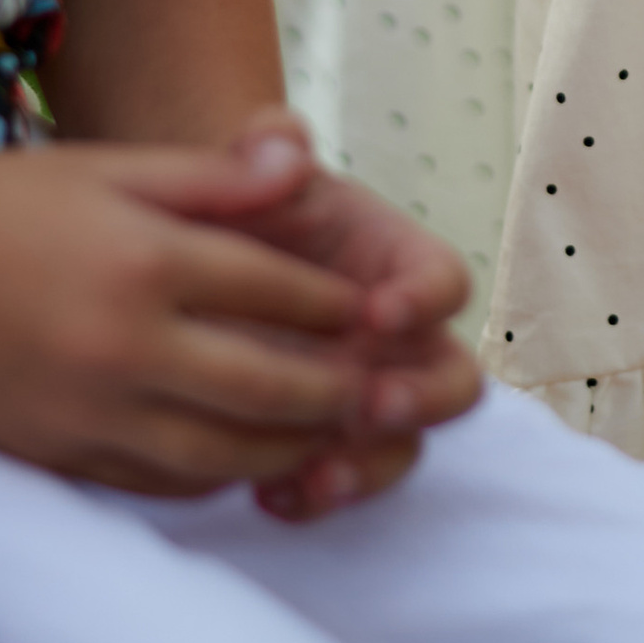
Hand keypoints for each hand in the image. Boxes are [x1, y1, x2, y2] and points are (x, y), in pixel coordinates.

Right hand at [0, 129, 370, 496]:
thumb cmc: (3, 205)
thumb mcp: (110, 168)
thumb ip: (216, 178)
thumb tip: (309, 169)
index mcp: (145, 260)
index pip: (276, 292)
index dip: (339, 304)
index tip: (382, 310)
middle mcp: (123, 344)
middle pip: (266, 386)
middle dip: (336, 392)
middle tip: (386, 393)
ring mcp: (88, 409)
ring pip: (221, 452)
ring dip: (290, 449)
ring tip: (334, 436)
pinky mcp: (57, 454)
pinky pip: (159, 483)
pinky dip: (216, 475)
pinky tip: (247, 459)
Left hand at [212, 111, 482, 522]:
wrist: (188, 270)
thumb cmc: (235, 209)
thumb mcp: (245, 173)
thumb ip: (266, 147)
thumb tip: (285, 143)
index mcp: (398, 266)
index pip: (446, 282)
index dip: (425, 299)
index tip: (379, 311)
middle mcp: (402, 342)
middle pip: (455, 380)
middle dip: (423, 400)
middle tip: (372, 406)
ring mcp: (371, 397)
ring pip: (408, 445)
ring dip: (374, 465)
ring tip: (317, 477)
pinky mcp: (329, 444)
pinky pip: (347, 481)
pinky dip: (317, 497)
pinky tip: (269, 499)